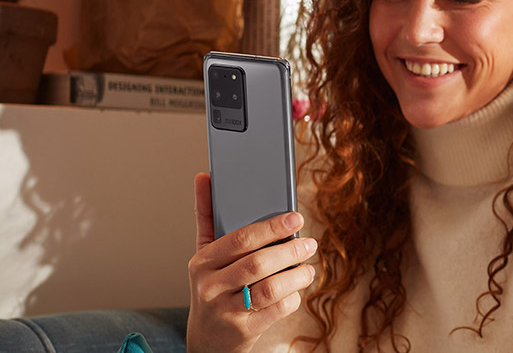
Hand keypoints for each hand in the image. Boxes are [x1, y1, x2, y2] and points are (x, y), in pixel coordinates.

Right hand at [187, 172, 316, 351]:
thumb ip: (207, 215)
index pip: (240, 240)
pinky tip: (296, 290)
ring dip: (296, 276)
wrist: (207, 339)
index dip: (271, 227)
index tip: (296, 217)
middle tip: (309, 243)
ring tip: (308, 268)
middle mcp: (211, 286)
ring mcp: (226, 311)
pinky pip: (276, 310)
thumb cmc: (213, 286)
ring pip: (270, 289)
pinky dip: (292, 298)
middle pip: (258, 264)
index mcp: (203, 262)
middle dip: (290, 251)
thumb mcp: (205, 254)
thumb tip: (205, 177)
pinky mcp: (244, 330)